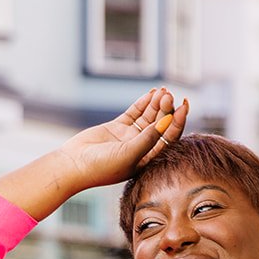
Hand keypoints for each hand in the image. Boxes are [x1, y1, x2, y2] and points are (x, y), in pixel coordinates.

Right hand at [60, 87, 189, 190]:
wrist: (75, 165)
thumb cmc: (103, 167)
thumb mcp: (130, 153)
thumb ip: (149, 138)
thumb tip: (169, 121)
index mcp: (149, 160)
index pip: (170, 139)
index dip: (178, 123)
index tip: (183, 107)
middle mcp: (142, 149)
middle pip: (161, 126)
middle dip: (167, 110)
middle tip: (169, 96)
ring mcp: (130, 138)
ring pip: (149, 117)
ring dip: (156, 104)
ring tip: (162, 91)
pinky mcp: (118, 128)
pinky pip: (135, 113)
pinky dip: (143, 103)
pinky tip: (151, 93)